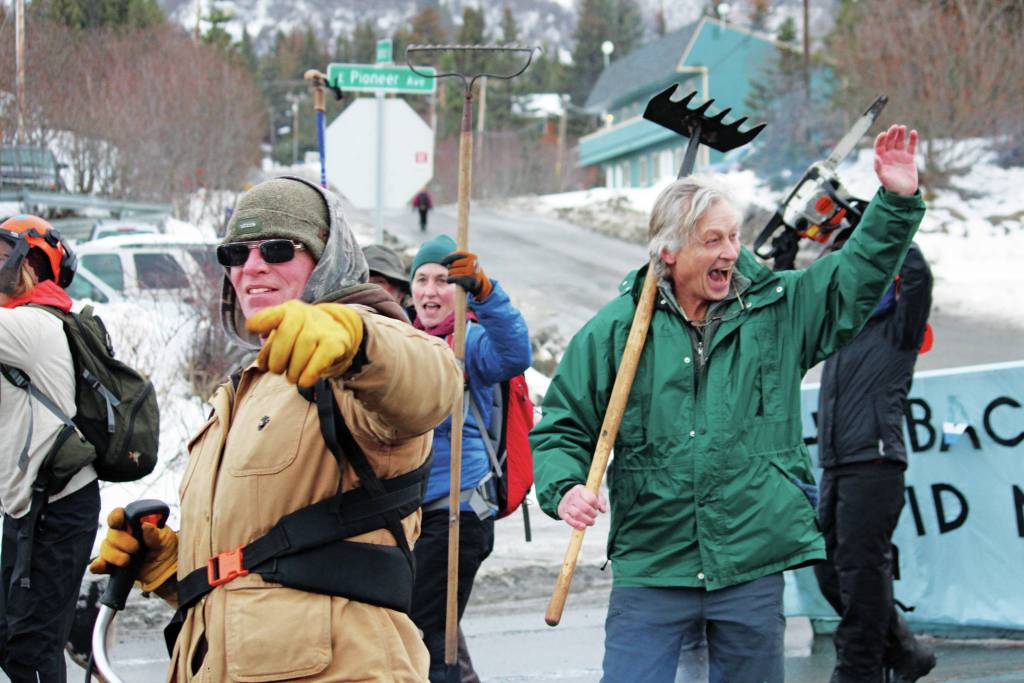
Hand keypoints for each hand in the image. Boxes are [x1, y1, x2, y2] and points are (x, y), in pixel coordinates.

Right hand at [89, 507, 178, 591]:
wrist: (166, 573)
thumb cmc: (167, 550)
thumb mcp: (165, 540)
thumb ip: (155, 534)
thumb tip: (146, 525)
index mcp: (135, 524)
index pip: (120, 515)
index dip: (116, 516)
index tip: (119, 522)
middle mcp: (123, 535)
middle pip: (112, 533)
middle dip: (122, 541)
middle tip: (136, 549)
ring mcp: (117, 550)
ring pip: (105, 547)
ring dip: (114, 554)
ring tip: (127, 561)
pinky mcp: (113, 565)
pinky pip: (100, 564)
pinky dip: (98, 565)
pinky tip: (100, 566)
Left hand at [246, 301, 363, 386]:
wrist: (337, 334)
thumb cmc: (302, 337)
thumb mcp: (284, 336)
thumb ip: (269, 348)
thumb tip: (263, 364)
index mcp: (289, 311)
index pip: (273, 314)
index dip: (262, 321)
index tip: (252, 329)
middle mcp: (306, 314)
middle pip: (285, 335)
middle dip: (277, 358)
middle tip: (277, 371)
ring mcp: (323, 327)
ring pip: (303, 348)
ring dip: (293, 370)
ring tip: (292, 377)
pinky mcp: (337, 341)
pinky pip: (321, 358)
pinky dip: (310, 373)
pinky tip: (304, 381)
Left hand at [441, 251, 492, 300]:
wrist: (479, 284)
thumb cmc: (469, 271)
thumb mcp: (467, 262)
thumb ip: (457, 258)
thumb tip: (442, 259)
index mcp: (472, 256)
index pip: (457, 255)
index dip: (448, 258)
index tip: (442, 262)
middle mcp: (473, 263)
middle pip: (454, 264)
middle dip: (450, 268)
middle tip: (451, 272)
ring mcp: (472, 271)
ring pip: (453, 271)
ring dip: (449, 274)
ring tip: (451, 277)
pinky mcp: (470, 281)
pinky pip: (456, 278)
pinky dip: (450, 279)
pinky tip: (449, 280)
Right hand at [557, 485, 607, 529]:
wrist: (565, 496)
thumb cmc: (583, 496)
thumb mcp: (592, 494)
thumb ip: (601, 501)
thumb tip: (603, 510)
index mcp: (580, 489)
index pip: (591, 499)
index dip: (596, 505)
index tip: (596, 507)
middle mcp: (572, 496)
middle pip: (584, 508)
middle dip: (592, 514)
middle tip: (594, 515)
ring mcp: (566, 505)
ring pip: (577, 514)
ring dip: (587, 520)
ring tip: (591, 521)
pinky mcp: (563, 513)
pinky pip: (569, 520)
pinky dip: (577, 525)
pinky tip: (583, 526)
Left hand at [874, 124, 918, 195]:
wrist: (904, 192)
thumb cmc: (891, 186)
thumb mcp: (883, 177)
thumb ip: (878, 167)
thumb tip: (875, 157)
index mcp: (881, 159)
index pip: (880, 146)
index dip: (881, 139)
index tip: (884, 134)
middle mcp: (889, 156)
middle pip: (890, 141)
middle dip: (892, 134)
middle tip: (895, 127)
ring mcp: (900, 156)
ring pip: (899, 142)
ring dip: (900, 134)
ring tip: (902, 128)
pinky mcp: (909, 158)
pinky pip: (911, 146)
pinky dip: (912, 139)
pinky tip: (913, 132)